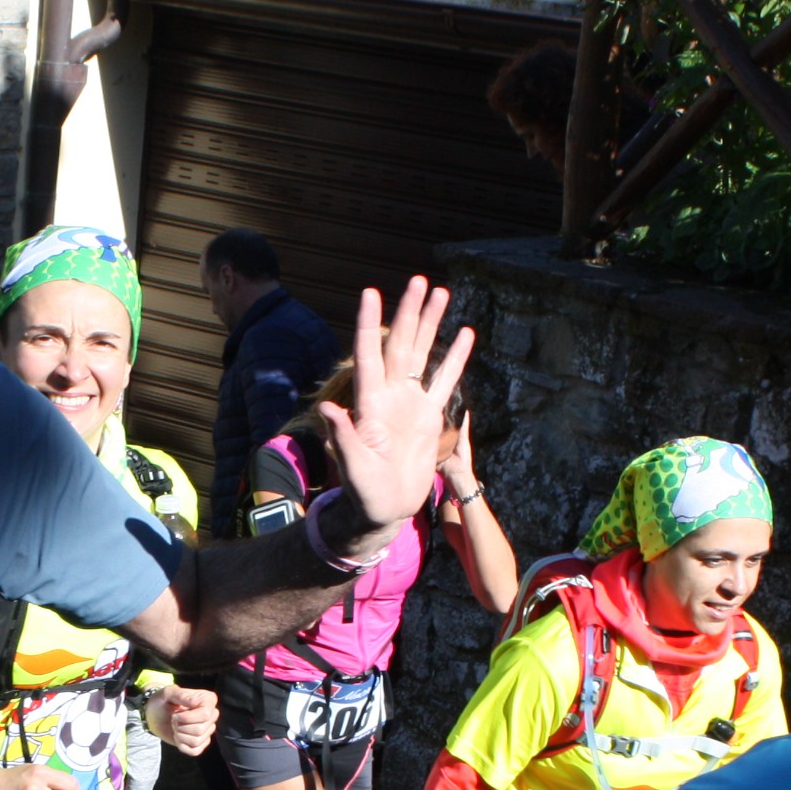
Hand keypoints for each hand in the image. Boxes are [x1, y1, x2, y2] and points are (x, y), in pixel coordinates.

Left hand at [158, 686, 218, 756]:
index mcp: (208, 700)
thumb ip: (181, 695)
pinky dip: (182, 746)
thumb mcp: (168, 693)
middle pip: (200, 729)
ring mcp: (207, 730)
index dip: (187, 718)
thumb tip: (196, 701)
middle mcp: (211, 715)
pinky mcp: (200, 743)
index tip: (176, 714)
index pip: (205, 715)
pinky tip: (178, 737)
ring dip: (180, 735)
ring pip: (196, 741)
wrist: (155, 714)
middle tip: (174, 720)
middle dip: (181, 726)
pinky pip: (195, 751)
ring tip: (175, 727)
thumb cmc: (162, 701)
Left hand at [321, 278, 475, 553]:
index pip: (369, 353)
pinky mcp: (428, 416)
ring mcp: (409, 402)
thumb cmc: (364, 492)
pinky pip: (444, 380)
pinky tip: (465, 334)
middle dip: (409, 311)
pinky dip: (455, 358)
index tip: (371, 292)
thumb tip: (325, 409)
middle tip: (419, 280)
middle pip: (400, 343)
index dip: (369, 323)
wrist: (384, 509)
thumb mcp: (353, 466)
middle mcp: (388, 395)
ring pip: (422, 353)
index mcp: (369, 402)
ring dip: (430, 324)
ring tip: (441, 292)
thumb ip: (343, 436)